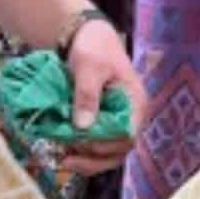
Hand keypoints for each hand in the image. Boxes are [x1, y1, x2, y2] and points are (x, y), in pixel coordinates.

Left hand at [62, 19, 146, 177]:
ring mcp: (118, 122)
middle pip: (119, 150)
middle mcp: (131, 117)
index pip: (127, 135)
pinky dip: (84, 154)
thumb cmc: (93, 48)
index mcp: (135, 103)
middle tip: (67, 158)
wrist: (88, 37)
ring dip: (88, 161)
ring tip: (65, 160)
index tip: (81, 143)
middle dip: (94, 159)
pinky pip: (99, 146)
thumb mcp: (88, 67)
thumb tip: (83, 127)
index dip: (105, 145)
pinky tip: (66, 154)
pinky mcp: (104, 123)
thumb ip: (87, 96)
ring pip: (109, 154)